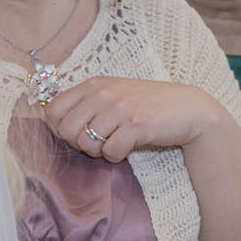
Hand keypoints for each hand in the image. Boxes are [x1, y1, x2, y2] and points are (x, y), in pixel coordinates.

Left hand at [41, 75, 223, 162]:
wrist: (190, 110)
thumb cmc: (147, 105)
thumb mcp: (113, 94)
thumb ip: (84, 102)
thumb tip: (50, 119)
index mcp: (94, 84)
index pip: (53, 110)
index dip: (59, 128)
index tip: (77, 132)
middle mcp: (105, 92)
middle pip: (67, 130)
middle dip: (78, 143)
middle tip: (97, 142)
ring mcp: (121, 107)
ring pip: (87, 143)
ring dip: (99, 151)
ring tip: (114, 143)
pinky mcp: (137, 124)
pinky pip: (110, 152)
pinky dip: (116, 156)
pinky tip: (128, 147)